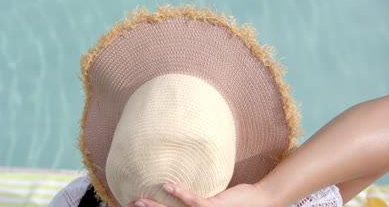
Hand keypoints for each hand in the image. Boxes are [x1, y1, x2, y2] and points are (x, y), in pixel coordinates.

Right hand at [127, 183, 271, 206]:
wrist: (260, 204)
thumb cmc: (237, 204)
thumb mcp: (213, 204)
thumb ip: (197, 202)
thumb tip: (180, 190)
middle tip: (128, 206)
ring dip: (155, 206)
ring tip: (139, 201)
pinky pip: (193, 201)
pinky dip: (179, 193)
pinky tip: (167, 185)